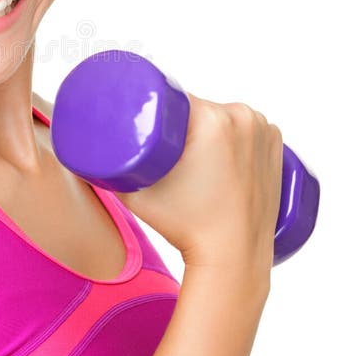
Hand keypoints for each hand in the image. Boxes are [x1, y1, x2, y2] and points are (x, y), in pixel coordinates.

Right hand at [114, 94, 283, 276]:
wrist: (233, 257)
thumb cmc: (183, 227)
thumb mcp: (134, 193)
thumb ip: (103, 170)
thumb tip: (78, 153)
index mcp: (211, 119)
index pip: (176, 98)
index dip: (158, 109)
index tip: (149, 126)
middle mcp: (243, 117)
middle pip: (200, 107)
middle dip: (182, 122)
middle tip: (167, 148)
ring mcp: (264, 130)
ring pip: (224, 116)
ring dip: (209, 127)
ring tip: (194, 153)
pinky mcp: (278, 145)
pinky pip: (249, 126)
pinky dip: (237, 133)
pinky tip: (225, 147)